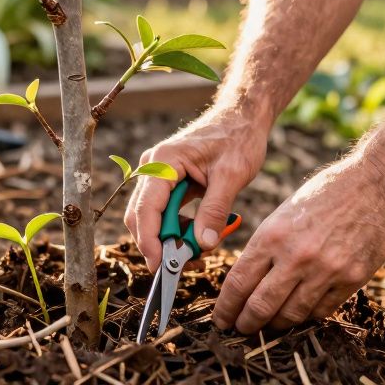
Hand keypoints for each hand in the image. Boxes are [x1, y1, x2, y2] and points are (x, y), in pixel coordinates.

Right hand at [124, 106, 267, 269]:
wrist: (243, 117)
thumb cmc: (238, 138)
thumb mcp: (231, 176)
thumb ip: (215, 210)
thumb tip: (204, 244)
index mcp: (163, 162)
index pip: (145, 209)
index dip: (149, 242)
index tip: (161, 267)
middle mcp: (153, 167)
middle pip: (141, 216)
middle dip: (158, 244)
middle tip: (183, 265)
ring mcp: (158, 174)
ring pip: (150, 217)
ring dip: (169, 238)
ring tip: (198, 251)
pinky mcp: (168, 181)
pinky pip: (164, 211)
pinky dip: (177, 228)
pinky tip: (198, 234)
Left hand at [211, 152, 384, 333]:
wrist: (376, 183)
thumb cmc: (326, 193)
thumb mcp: (285, 213)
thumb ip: (266, 246)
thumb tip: (246, 281)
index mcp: (272, 235)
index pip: (239, 282)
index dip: (226, 307)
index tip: (221, 319)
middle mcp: (296, 256)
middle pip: (261, 306)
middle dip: (246, 323)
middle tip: (240, 330)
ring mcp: (326, 270)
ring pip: (291, 315)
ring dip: (276, 324)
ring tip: (269, 325)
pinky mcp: (352, 279)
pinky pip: (321, 311)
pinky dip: (307, 315)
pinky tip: (299, 313)